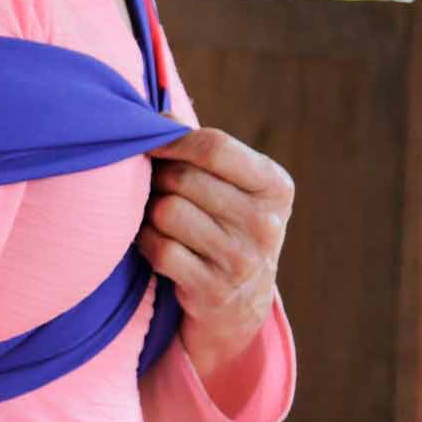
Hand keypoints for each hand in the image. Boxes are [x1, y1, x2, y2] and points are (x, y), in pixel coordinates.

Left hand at [140, 126, 293, 385]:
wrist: (240, 305)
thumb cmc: (226, 226)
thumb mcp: (235, 186)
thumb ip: (203, 150)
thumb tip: (155, 115)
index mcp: (275, 186)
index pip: (214, 146)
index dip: (172, 139)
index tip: (149, 139)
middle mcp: (266, 223)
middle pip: (184, 178)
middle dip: (160, 179)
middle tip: (156, 188)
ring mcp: (241, 260)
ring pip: (167, 212)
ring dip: (151, 213)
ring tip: (159, 218)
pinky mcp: (213, 290)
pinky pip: (158, 248)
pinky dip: (146, 242)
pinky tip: (155, 245)